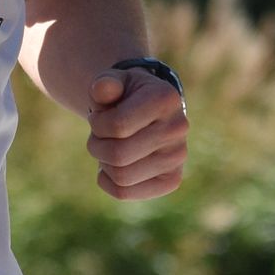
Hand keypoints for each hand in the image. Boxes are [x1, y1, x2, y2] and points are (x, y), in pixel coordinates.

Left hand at [85, 67, 186, 200]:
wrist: (148, 112)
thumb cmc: (125, 96)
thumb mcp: (114, 81)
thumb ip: (105, 83)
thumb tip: (102, 89)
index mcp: (165, 99)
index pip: (117, 126)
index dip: (97, 124)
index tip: (98, 117)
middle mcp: (178, 128)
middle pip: (118, 155)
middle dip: (96, 145)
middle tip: (98, 136)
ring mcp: (178, 157)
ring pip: (121, 177)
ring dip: (102, 163)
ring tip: (107, 148)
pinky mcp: (171, 180)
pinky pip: (125, 193)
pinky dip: (108, 182)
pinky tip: (112, 166)